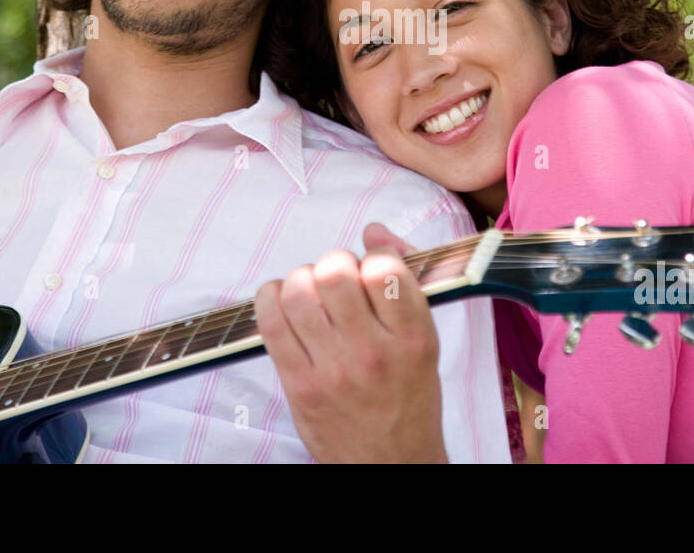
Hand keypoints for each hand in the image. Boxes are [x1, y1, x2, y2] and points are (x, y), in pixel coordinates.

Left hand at [255, 222, 447, 462]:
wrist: (392, 464)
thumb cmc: (409, 398)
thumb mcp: (424, 340)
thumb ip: (404, 279)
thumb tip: (374, 230)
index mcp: (414, 338)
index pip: (383, 267)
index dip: (371, 256)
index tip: (368, 270)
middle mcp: (374, 352)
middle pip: (334, 272)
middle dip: (332, 266)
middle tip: (336, 284)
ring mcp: (334, 370)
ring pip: (298, 291)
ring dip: (300, 281)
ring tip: (309, 295)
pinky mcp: (300, 386)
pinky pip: (270, 323)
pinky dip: (269, 299)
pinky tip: (280, 302)